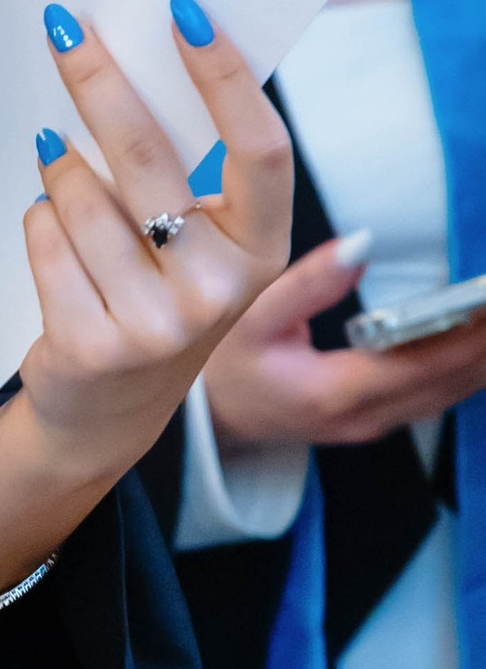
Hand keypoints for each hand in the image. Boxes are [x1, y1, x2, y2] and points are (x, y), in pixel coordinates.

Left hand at [0, 0, 292, 606]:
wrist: (108, 410)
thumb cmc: (157, 293)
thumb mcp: (197, 241)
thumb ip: (190, 170)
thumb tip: (140, 56)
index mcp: (262, 249)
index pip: (261, 148)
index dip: (226, 76)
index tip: (186, 12)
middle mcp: (219, 290)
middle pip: (146, 157)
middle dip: (97, 81)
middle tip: (64, 28)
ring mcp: (155, 324)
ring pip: (77, 195)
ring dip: (58, 171)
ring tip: (60, 173)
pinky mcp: (90, 344)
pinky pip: (43, 237)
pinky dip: (38, 223)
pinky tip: (55, 240)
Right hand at [205, 235, 485, 450]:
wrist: (209, 419)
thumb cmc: (224, 364)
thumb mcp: (251, 315)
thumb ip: (309, 281)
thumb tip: (363, 243)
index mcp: (337, 391)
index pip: (425, 362)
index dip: (470, 333)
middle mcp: (366, 417)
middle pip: (452, 381)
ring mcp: (375, 424)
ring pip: (453, 393)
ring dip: (484, 355)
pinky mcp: (378, 419)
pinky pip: (440, 395)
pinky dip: (468, 365)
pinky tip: (482, 339)